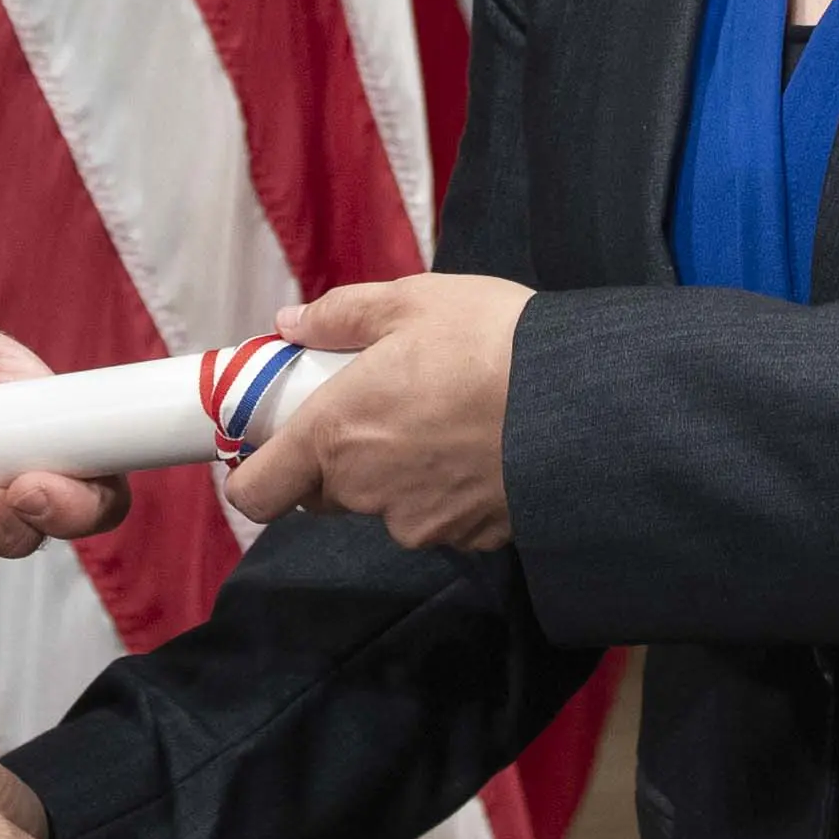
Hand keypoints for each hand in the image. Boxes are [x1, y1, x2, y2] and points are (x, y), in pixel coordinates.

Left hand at [221, 273, 532, 548]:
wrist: (586, 403)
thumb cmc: (491, 342)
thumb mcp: (411, 300)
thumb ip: (340, 315)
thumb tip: (289, 324)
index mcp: (335, 433)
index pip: (254, 494)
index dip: (253, 472)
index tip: (272, 440)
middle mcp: (366, 492)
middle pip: (320, 493)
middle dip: (335, 457)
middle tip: (376, 404)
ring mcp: (417, 522)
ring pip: (380, 504)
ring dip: (393, 472)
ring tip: (441, 416)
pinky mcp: (467, 539)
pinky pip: (433, 515)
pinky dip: (441, 488)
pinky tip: (475, 444)